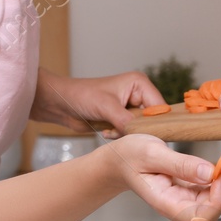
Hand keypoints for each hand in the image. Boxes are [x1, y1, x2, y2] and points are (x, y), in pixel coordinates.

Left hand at [31, 68, 161, 135]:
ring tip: (110, 128)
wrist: (61, 104)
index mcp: (140, 84)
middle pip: (152, 120)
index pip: (159, 107)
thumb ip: (126, 120)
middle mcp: (138, 95)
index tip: (147, 136)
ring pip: (140, 130)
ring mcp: (130, 108)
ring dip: (126, 133)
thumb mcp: (105, 107)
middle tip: (121, 130)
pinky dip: (119, 136)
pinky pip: (129, 134)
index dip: (156, 123)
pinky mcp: (121, 120)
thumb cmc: (81, 95)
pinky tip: (105, 130)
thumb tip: (142, 134)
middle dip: (137, 129)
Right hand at [103, 134, 220, 220]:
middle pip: (219, 207)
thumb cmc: (128, 157)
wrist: (118, 160)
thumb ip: (180, 164)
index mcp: (168, 203)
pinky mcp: (193, 187)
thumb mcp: (151, 153)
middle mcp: (181, 205)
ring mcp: (188, 197)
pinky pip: (217, 187)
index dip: (217, 199)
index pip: (201, 216)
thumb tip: (209, 172)